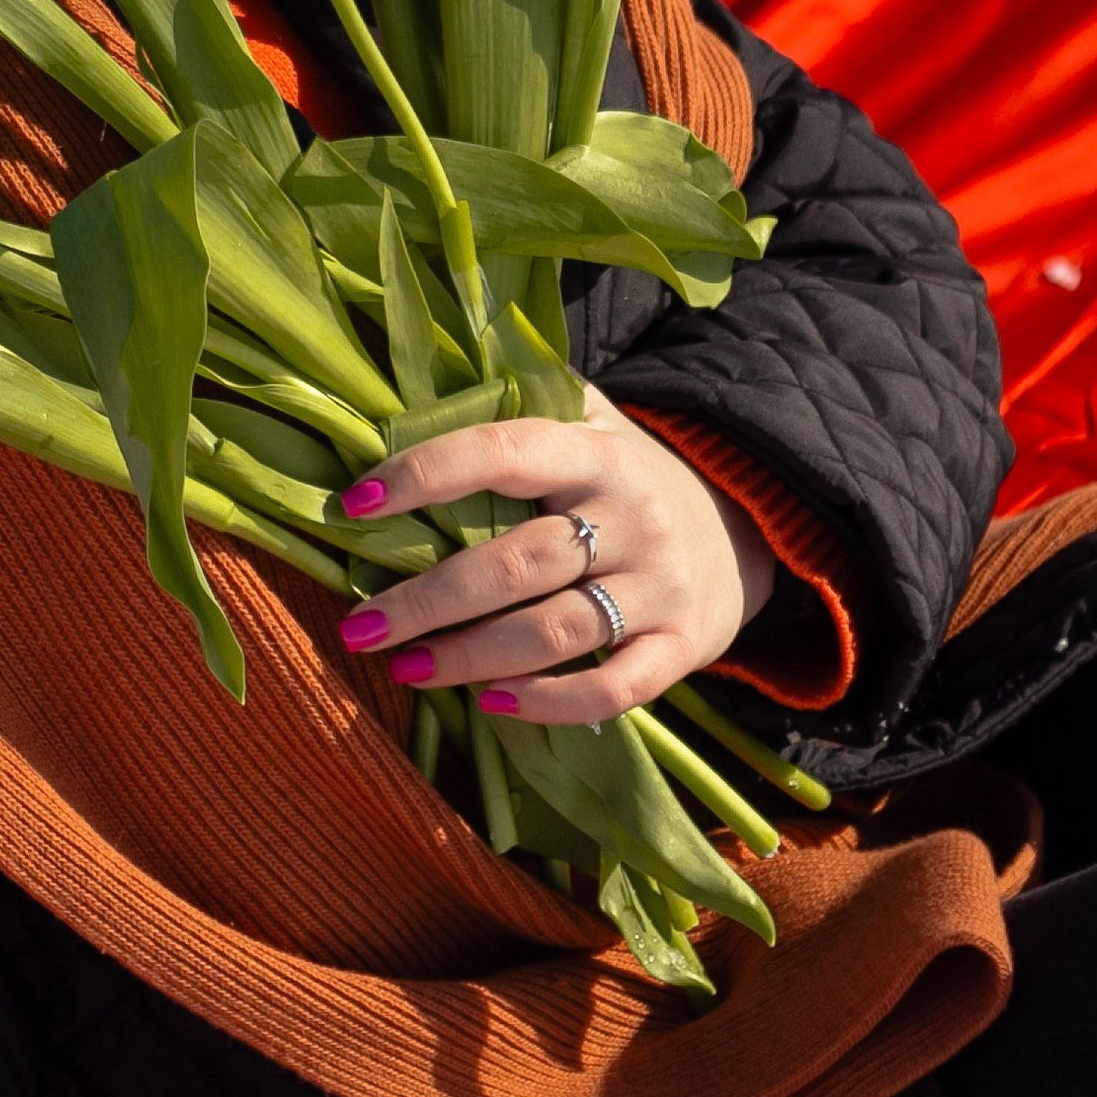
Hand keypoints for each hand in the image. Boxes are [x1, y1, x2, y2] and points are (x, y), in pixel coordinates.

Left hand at [338, 387, 773, 726]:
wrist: (742, 532)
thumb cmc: (625, 479)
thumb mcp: (589, 423)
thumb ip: (518, 405)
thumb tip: (406, 392)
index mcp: (595, 452)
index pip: (503, 450)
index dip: (426, 473)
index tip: (354, 503)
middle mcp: (631, 516)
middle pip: (516, 562)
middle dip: (427, 600)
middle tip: (359, 627)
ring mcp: (659, 585)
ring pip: (554, 631)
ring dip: (469, 657)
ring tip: (404, 669)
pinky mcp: (682, 646)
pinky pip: (614, 687)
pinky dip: (549, 702)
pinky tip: (490, 704)